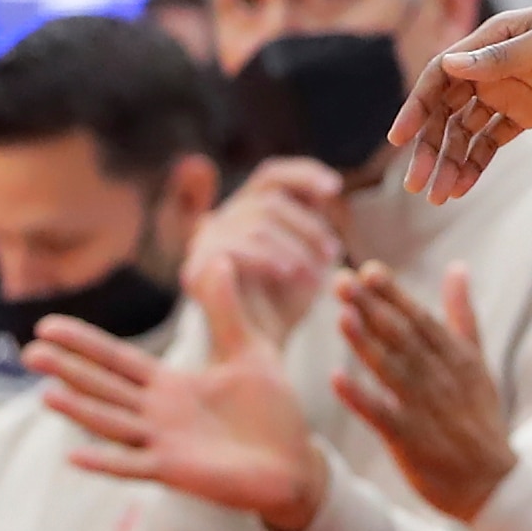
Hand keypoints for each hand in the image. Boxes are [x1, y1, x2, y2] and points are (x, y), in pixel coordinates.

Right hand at [27, 253, 328, 530]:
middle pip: (103, 387)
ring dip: (80, 410)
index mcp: (170, 386)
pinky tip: (73, 455)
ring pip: (112, 422)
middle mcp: (158, 414)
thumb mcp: (248, 349)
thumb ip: (226, 309)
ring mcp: (163, 443)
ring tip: (45, 394)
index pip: (117, 360)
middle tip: (30, 353)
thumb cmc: (270, 411)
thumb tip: (219, 257)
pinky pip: (133, 466)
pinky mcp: (176, 471)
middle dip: (68, 370)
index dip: (83, 343)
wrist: (295, 463)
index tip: (47, 324)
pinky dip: (104, 462)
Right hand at [184, 159, 345, 340]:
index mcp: (245, 212)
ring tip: (316, 273)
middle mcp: (221, 219)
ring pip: (256, 223)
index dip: (304, 174)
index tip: (336, 188)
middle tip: (333, 253)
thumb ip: (311, 228)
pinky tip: (289, 273)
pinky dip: (267, 257)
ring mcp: (205, 242)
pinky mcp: (195, 268)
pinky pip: (235, 247)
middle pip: (269, 200)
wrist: (251, 355)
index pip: (272, 175)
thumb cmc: (282, 307)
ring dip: (294, 246)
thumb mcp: (306, 261)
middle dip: (307, 226)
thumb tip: (328, 192)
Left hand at [331, 262, 514, 521]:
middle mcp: (439, 377)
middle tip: (342, 280)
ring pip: (391, 370)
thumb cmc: (479, 416)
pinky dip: (360, 398)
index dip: (393, 294)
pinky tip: (337, 379)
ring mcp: (424, 409)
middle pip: (401, 336)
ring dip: (365, 344)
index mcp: (454, 356)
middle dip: (371, 307)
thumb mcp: (476, 361)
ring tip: (341, 316)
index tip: (368, 270)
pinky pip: (381, 416)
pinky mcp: (410, 440)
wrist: (493, 483)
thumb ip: (462, 314)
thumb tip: (457, 267)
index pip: (419, 318)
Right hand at [389, 0, 531, 202]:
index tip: (400, 139)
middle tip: (417, 185)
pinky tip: (462, 188)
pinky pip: (491, 142)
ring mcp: (506, 92)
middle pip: (446, 111)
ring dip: (449, 162)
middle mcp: (489, 68)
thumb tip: (450, 65)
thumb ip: (502, 57)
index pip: (440, 76)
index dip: (417, 107)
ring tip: (438, 197)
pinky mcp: (526, 114)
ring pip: (465, 132)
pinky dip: (475, 164)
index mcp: (489, 41)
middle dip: (429, 148)